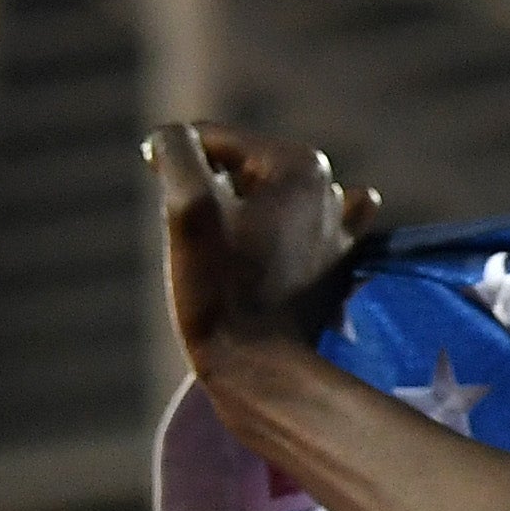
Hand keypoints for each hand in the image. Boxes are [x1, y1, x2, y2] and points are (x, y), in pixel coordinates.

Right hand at [149, 120, 384, 366]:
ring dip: (236, 219)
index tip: (177, 219)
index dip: (174, 172)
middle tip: (206, 247)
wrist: (263, 370)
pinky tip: (268, 258)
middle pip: (235, 170)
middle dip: (208, 197)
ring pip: (258, 202)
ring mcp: (338, 229)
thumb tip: (171, 139)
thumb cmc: (222, 290)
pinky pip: (294, 231)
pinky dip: (272, 236)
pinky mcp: (334, 267)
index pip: (207, 141)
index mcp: (300, 162)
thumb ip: (175, 150)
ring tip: (233, 262)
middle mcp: (330, 187)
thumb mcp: (187, 207)